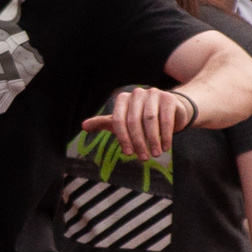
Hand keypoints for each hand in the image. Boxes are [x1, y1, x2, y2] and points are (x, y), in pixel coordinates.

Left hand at [81, 86, 195, 158]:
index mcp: (123, 99)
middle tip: (143, 158)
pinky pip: (165, 118)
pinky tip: (165, 147)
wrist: (169, 110)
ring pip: (150, 120)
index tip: (129, 153)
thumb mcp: (121, 121)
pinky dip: (165, 134)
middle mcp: (137, 93)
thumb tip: (83, 126)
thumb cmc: (140, 118)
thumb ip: (103, 123)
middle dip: (138, 141)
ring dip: (152, 140)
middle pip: (134, 121)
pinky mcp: (168, 98)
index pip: (118, 120)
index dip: (123, 138)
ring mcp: (153, 93)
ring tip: (155, 154)